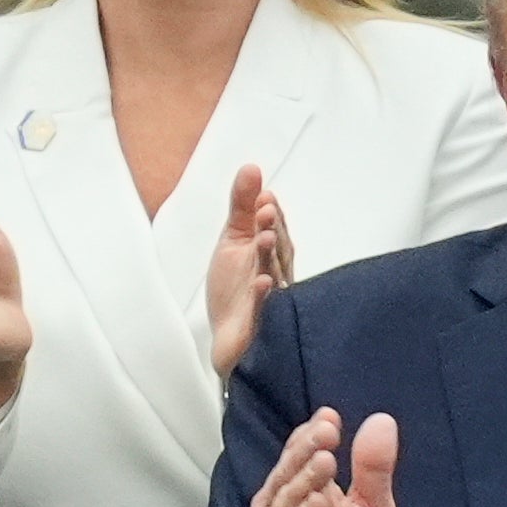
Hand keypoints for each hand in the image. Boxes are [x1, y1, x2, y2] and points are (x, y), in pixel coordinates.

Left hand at [205, 165, 288, 376]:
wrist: (229, 338)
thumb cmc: (235, 290)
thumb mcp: (233, 241)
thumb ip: (242, 206)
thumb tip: (251, 168)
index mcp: (270, 253)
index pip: (274, 230)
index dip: (269, 215)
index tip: (264, 198)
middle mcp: (275, 274)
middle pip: (277, 250)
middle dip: (271, 230)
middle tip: (264, 212)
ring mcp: (270, 300)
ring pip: (272, 275)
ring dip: (268, 257)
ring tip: (262, 239)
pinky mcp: (261, 323)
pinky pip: (264, 309)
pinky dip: (262, 296)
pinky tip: (261, 283)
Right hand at [255, 408, 397, 506]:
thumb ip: (373, 469)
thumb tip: (381, 420)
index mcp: (302, 492)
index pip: (300, 455)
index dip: (312, 435)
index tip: (330, 416)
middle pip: (288, 474)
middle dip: (305, 451)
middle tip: (326, 430)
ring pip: (284, 505)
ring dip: (303, 482)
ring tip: (325, 461)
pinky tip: (318, 504)